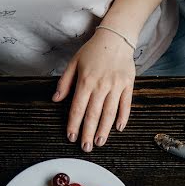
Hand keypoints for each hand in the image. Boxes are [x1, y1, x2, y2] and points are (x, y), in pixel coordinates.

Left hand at [52, 30, 135, 151]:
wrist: (116, 38)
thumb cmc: (93, 51)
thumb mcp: (74, 63)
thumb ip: (65, 82)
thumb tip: (56, 99)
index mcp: (85, 81)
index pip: (78, 107)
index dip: (74, 124)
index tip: (71, 137)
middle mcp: (101, 85)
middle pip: (93, 114)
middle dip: (88, 132)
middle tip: (85, 148)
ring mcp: (116, 86)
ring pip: (109, 112)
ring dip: (104, 130)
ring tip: (99, 142)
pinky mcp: (128, 85)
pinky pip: (126, 104)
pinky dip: (123, 117)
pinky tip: (118, 128)